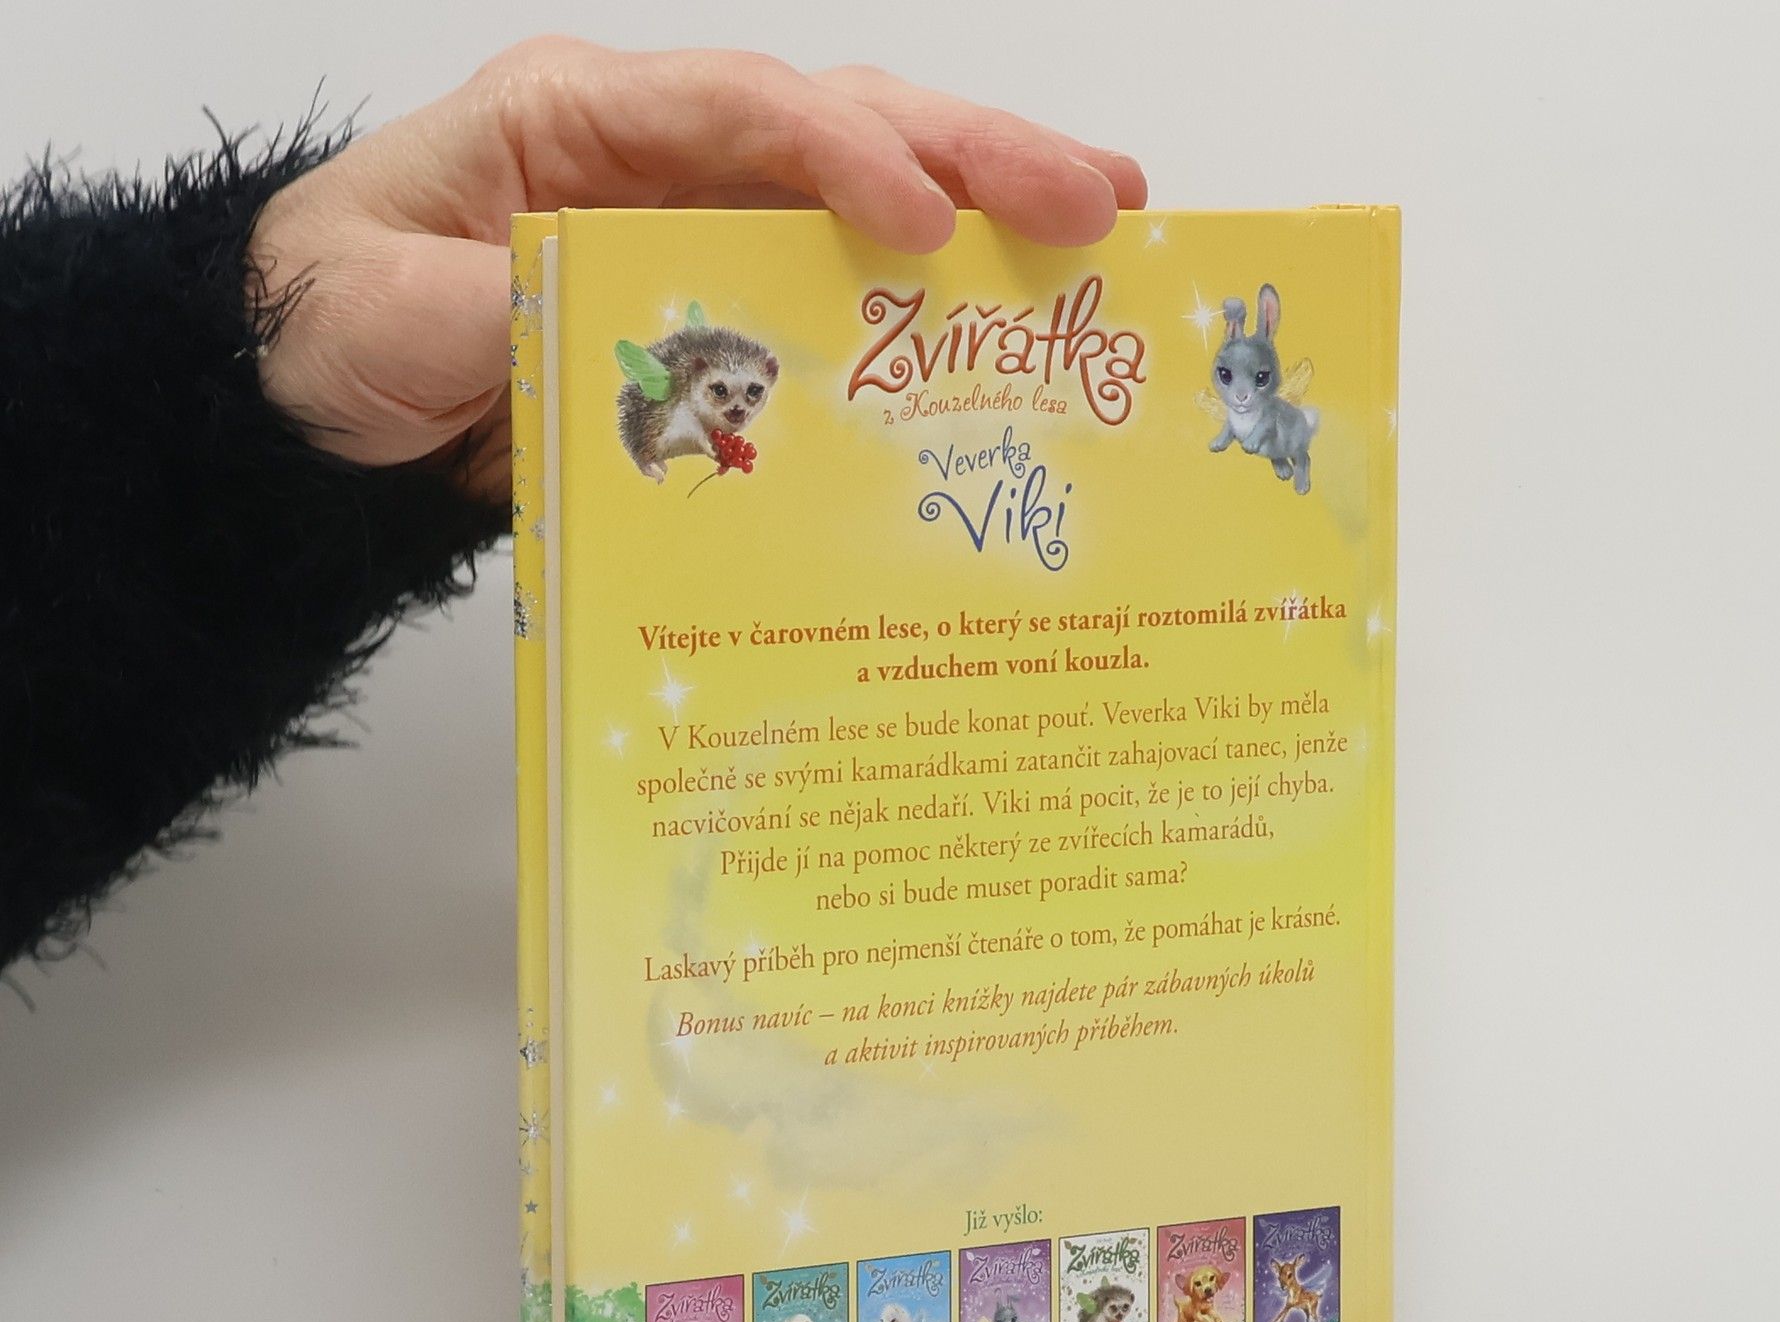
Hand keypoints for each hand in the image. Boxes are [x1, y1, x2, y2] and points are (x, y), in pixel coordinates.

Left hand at [249, 40, 1147, 499]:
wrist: (317, 396)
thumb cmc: (334, 322)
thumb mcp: (383, 312)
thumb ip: (488, 310)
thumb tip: (582, 325)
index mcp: (581, 122)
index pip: (745, 109)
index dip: (848, 156)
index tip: (923, 225)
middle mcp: (662, 156)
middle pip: (844, 127)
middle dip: (977, 157)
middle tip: (1098, 202)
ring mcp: (701, 227)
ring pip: (867, 195)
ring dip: (989, 209)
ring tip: (1104, 227)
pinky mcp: (721, 307)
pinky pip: (838, 290)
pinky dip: (930, 300)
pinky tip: (1009, 321)